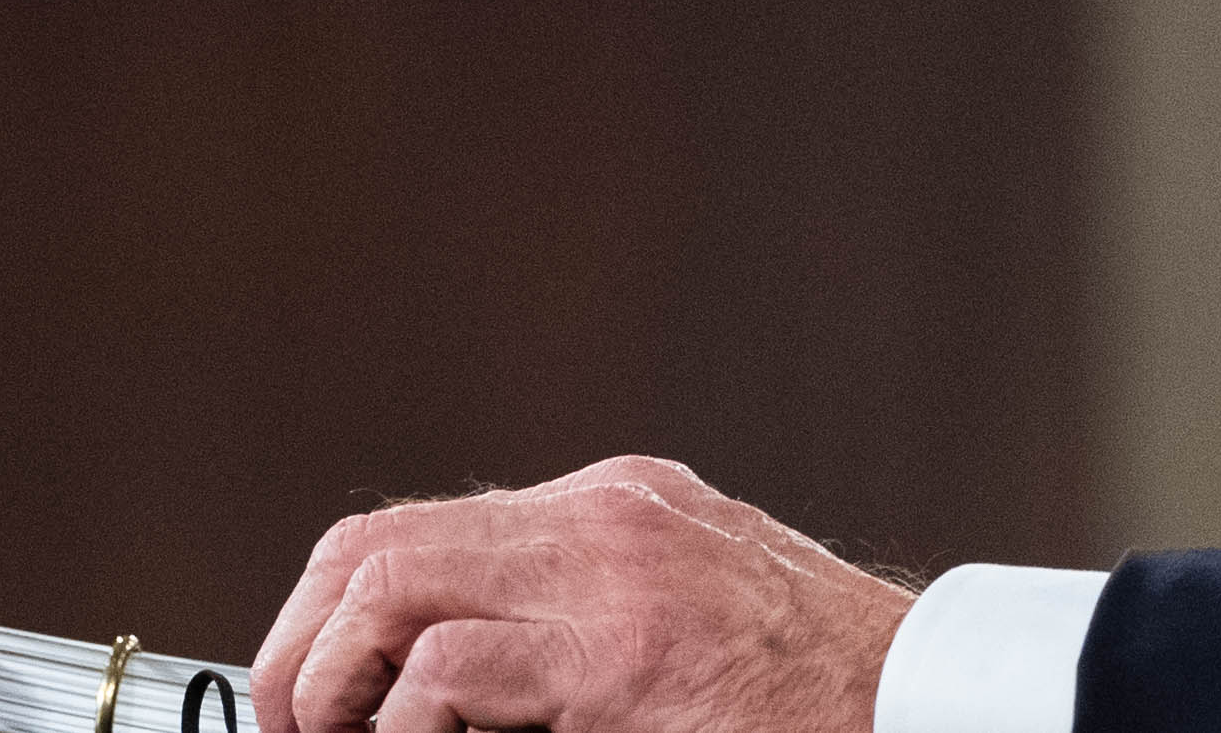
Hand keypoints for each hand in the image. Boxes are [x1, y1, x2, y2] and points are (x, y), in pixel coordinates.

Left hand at [252, 456, 917, 732]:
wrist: (926, 700)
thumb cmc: (814, 692)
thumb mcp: (687, 621)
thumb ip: (580, 622)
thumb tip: (443, 688)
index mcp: (616, 509)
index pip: (422, 532)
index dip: (335, 621)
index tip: (314, 702)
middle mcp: (603, 518)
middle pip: (377, 545)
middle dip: (305, 647)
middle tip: (295, 729)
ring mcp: (612, 576)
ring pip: (388, 583)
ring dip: (332, 684)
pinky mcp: (622, 657)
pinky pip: (450, 671)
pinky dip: (406, 728)